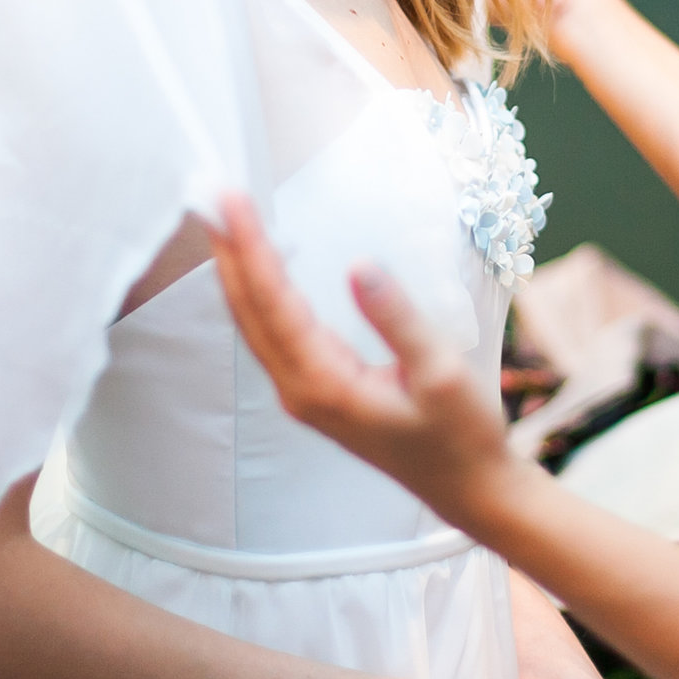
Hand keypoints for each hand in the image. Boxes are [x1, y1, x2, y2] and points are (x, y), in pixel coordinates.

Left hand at [208, 194, 523, 526]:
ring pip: (254, 322)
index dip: (251, 246)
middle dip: (227, 249)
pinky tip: (257, 265)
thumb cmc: (461, 434)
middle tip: (209, 191)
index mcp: (323, 385)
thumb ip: (396, 318)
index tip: (233, 198)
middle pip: (248, 310)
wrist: (468, 487)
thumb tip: (359, 265)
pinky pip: (271, 333)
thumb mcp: (440, 371)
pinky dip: (257, 291)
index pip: (274, 303)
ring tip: (224, 218)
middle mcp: (300, 390)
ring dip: (237, 268)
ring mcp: (303, 393)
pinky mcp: (314, 390)